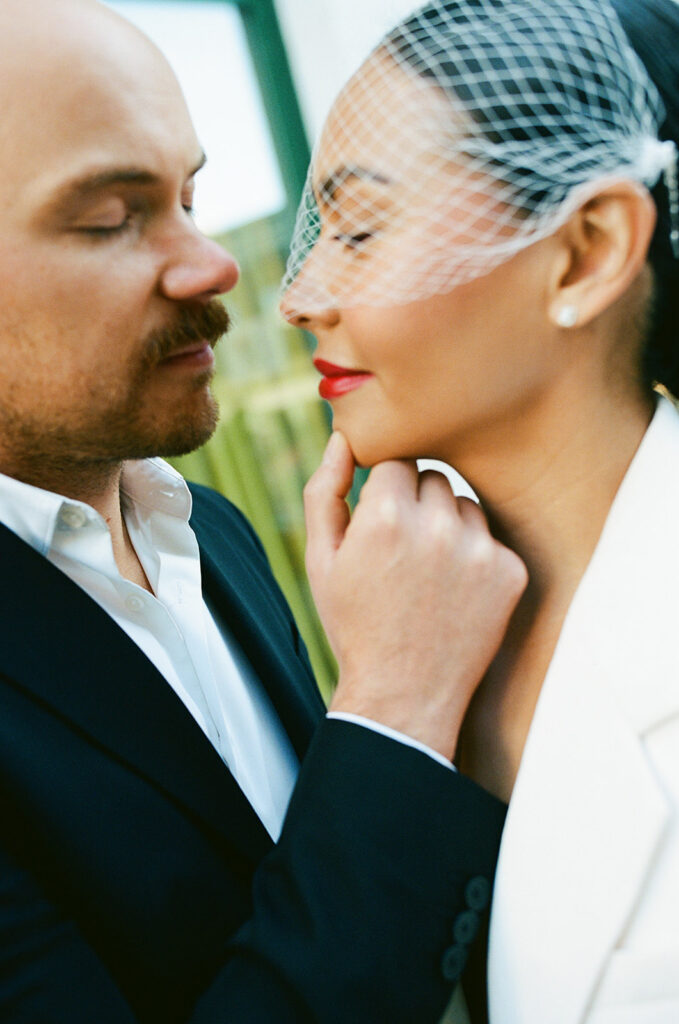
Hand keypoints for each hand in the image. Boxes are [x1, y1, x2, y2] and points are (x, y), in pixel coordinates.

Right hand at [304, 432, 527, 760]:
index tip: (379, 525)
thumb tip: (341, 438)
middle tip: (401, 554)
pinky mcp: (510, 571)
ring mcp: (479, 548)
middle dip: (416, 505)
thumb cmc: (355, 624)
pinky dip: (475, 558)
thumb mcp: (321, 560)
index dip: (383, 494)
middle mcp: (435, 524)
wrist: (404, 695)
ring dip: (448, 527)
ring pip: (464, 505)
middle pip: (432, 478)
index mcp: (384, 514)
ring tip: (428, 576)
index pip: (395, 462)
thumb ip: (323, 491)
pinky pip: (491, 539)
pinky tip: (455, 594)